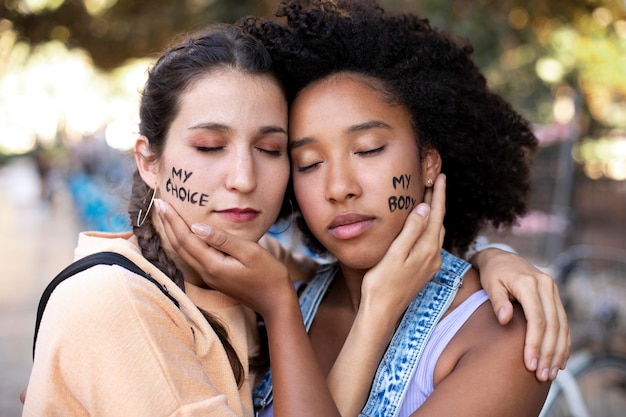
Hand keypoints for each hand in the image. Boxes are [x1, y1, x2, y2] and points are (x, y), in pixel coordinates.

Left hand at [155, 199, 293, 317]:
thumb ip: (222, 239)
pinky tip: (185, 234)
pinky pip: (192, 257)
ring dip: (173, 233)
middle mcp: (206, 272)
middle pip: (179, 246)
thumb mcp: (250, 252)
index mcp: (213, 264)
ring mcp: (210, 277)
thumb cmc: (268, 274)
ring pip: (184, 253)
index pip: (186, 238)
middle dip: (167, 224)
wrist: (275, 301)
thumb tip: (197, 227)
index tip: (161, 203)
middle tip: (158, 204)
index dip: (172, 220)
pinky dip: (184, 243)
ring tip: (166, 217)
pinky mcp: (215, 278)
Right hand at [361, 173, 445, 315]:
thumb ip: (411, 230)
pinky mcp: (423, 270)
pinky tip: (421, 225)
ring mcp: (429, 265)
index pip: (436, 215)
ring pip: (436, 232)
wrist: (382, 312)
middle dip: (437, 201)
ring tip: (428, 198)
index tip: (441, 176)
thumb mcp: (396, 254)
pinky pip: (430, 242)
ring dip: (434, 214)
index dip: (439, 195)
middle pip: (439, 222)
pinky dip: (429, 227)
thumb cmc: (383, 284)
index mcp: (428, 249)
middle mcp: (433, 257)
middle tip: (434, 181)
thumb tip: (424, 208)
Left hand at [472, 248, 570, 380]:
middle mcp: (546, 286)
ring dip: (558, 352)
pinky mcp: (555, 297)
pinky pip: (563, 322)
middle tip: (542, 375)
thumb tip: (504, 320)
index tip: (529, 364)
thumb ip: (497, 301)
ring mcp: (553, 291)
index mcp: (529, 283)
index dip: (534, 343)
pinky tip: (560, 360)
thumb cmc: (492, 273)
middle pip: (552, 325)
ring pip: (562, 326)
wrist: (501, 257)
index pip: (537, 319)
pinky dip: (563, 342)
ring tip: (551, 373)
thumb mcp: (490, 283)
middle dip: (548, 353)